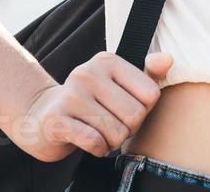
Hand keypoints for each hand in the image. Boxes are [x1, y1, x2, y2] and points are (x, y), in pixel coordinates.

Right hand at [12, 51, 172, 161]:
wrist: (41, 117)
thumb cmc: (89, 103)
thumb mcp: (118, 85)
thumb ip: (147, 74)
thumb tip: (168, 59)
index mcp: (107, 61)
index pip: (150, 94)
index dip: (142, 110)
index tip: (123, 109)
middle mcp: (88, 73)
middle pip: (135, 116)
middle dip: (127, 129)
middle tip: (109, 124)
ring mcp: (71, 95)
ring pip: (116, 132)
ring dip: (110, 141)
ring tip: (97, 131)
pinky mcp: (57, 119)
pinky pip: (95, 143)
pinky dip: (97, 149)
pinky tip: (86, 140)